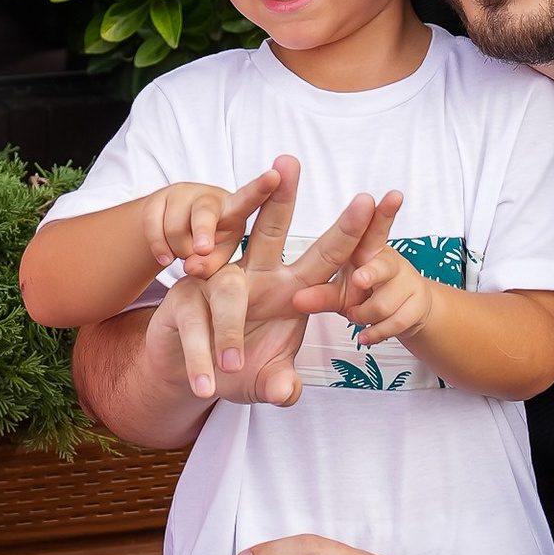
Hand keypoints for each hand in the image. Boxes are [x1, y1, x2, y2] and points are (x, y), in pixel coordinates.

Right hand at [142, 164, 386, 406]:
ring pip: (226, 291)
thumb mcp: (267, 380)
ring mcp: (213, 283)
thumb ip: (280, 382)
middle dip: (279, 198)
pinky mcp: (181, 302)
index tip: (372, 198)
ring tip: (233, 366)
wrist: (188, 375)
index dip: (348, 231)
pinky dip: (200, 360)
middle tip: (287, 164)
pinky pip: (194, 328)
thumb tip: (288, 390)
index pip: (324, 256)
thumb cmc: (237, 368)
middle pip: (267, 231)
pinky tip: (206, 385)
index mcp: (289, 289)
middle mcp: (253, 276)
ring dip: (230, 331)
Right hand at [142, 171, 281, 287]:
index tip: (275, 176)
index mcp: (234, 209)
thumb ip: (213, 265)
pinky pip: (153, 227)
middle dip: (202, 232)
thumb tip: (192, 266)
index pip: (250, 198)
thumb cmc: (210, 242)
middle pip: (205, 213)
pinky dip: (158, 248)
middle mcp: (209, 197)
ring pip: (175, 228)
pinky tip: (165, 258)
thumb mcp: (220, 256)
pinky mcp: (158, 200)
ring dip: (179, 250)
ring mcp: (181, 195)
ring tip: (185, 254)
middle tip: (202, 250)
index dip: (262, 188)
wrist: (175, 231)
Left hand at [330, 195, 432, 351]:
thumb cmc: (362, 292)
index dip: (384, 213)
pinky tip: (365, 336)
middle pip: (382, 267)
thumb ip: (318, 294)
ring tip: (354, 316)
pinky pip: (396, 323)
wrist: (402, 312)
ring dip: (364, 315)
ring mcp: (406, 284)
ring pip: (383, 303)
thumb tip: (295, 300)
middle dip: (372, 273)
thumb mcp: (337, 291)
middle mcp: (389, 262)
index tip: (393, 196)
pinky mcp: (417, 307)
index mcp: (367, 249)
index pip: (376, 228)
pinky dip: (376, 332)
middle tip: (359, 279)